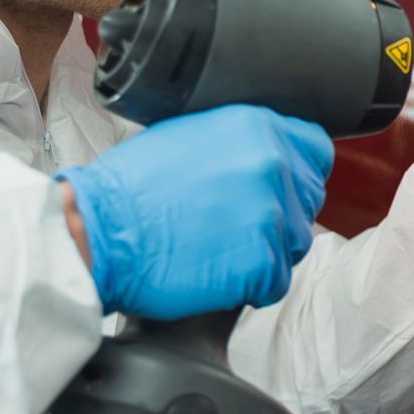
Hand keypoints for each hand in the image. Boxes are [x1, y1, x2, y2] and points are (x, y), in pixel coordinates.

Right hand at [57, 105, 333, 318]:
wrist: (97, 232)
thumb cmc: (130, 188)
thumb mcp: (189, 135)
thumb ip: (238, 142)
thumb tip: (266, 152)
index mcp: (258, 127)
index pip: (315, 152)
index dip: (297, 174)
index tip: (277, 190)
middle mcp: (273, 165)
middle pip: (308, 200)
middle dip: (280, 216)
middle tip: (231, 226)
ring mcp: (271, 214)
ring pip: (295, 243)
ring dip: (264, 252)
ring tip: (216, 249)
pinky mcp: (262, 261)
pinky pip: (274, 282)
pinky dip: (249, 286)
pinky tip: (211, 272)